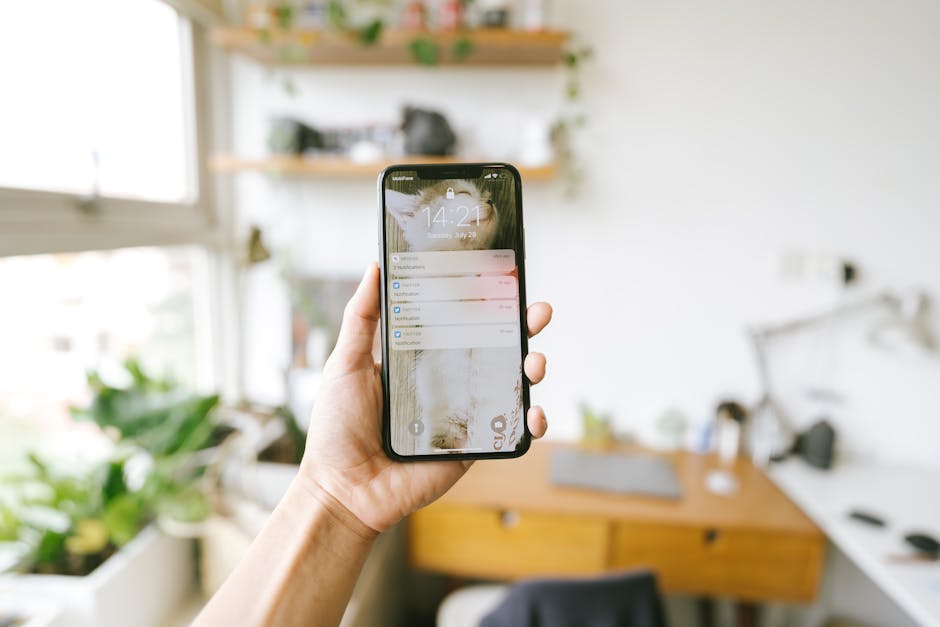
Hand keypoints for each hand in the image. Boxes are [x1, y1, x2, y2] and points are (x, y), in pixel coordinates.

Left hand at [298, 262, 550, 534]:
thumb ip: (361, 317)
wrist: (343, 489)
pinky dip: (532, 422)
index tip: (506, 279)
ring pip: (510, 385)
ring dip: (533, 369)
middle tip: (538, 312)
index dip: (487, 302)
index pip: (462, 322)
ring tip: (536, 362)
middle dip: (524, 328)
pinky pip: (510, 431)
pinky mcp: (472, 446)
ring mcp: (464, 414)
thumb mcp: (345, 362)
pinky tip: (535, 414)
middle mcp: (448, 382)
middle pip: (496, 347)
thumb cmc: (338, 427)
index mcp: (421, 358)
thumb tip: (375, 266)